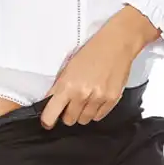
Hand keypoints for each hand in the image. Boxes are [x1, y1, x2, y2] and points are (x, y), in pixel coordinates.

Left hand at [39, 11, 149, 128]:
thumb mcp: (69, 67)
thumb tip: (51, 104)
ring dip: (82, 112)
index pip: (51, 114)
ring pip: (84, 120)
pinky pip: (98, 117)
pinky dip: (95, 110)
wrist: (116, 44)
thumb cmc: (91, 51)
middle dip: (68, 113)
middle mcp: (82, 94)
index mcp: (67, 85)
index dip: (48, 120)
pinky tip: (96, 97)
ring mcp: (98, 99)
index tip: (47, 121)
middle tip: (71, 101)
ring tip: (86, 97)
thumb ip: (59, 87)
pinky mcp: (112, 100)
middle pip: (69, 120)